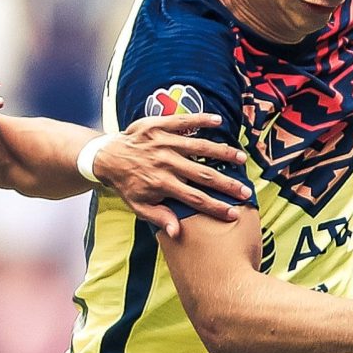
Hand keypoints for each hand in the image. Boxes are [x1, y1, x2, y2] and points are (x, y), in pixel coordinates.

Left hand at [92, 110, 244, 237]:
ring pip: (199, 147)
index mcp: (162, 183)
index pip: (194, 198)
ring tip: (241, 159)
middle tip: (246, 191)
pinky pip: (183, 121)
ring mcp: (164, 142)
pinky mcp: (160, 125)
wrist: (107, 156)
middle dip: (227, 184)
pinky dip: (200, 119)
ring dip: (222, 152)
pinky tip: (218, 121)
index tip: (234, 213)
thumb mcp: (139, 206)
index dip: (215, 206)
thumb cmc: (127, 184)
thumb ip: (159, 217)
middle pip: (203, 175)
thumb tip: (177, 233)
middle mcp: (166, 162)